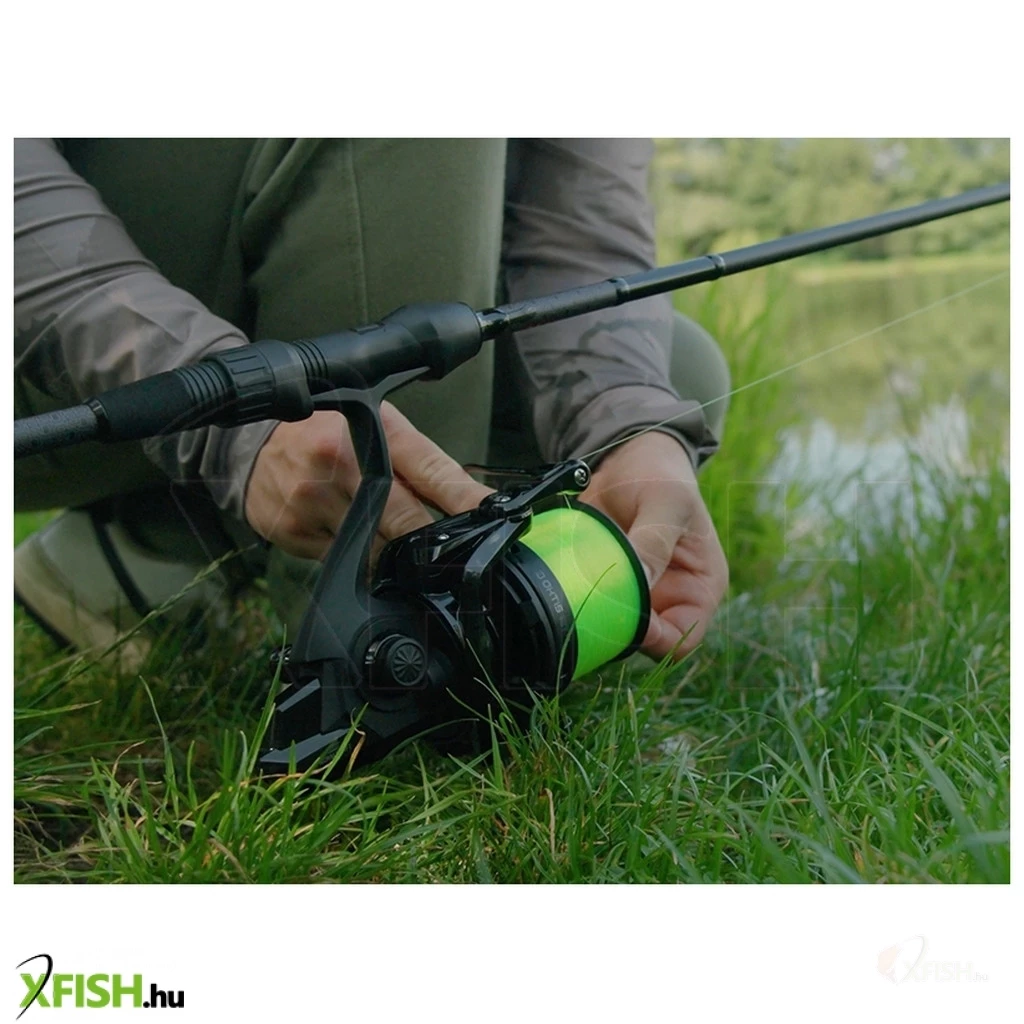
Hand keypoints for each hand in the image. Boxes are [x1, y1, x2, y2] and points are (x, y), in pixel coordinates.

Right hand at [245, 402, 491, 559]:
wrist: (252, 447)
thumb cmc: (329, 435)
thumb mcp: (375, 428)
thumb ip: (418, 464)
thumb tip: (468, 508)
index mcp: (373, 429)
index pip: (432, 469)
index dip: (465, 499)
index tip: (494, 519)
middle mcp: (343, 462)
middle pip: (405, 519)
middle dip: (431, 542)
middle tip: (455, 558)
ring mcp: (314, 499)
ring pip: (375, 550)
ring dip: (395, 559)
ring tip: (400, 551)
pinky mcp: (293, 530)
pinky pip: (341, 563)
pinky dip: (358, 563)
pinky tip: (354, 547)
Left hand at [582, 432, 727, 659]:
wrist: (625, 458)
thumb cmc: (661, 474)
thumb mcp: (666, 500)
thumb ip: (654, 541)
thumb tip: (639, 581)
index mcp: (700, 586)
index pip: (684, 637)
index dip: (657, 639)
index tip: (627, 618)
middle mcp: (670, 598)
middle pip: (645, 642)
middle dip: (619, 629)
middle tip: (593, 604)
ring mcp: (637, 595)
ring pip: (614, 628)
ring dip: (595, 615)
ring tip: (579, 588)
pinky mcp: (607, 586)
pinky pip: (590, 608)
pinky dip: (577, 601)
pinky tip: (567, 581)